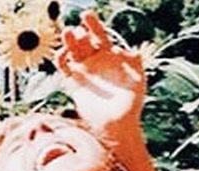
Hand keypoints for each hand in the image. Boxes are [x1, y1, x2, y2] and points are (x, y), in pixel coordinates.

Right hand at [56, 11, 145, 137]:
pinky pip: (63, 67)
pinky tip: (64, 54)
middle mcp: (95, 62)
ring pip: (72, 50)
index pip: (100, 35)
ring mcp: (84, 71)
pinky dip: (61, 58)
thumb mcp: (138, 81)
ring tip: (68, 34)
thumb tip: (124, 49)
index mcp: (110, 57)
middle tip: (77, 28)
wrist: (117, 125)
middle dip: (79, 31)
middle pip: (83, 40)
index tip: (87, 15)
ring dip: (68, 41)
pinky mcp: (74, 83)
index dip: (93, 24)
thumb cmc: (131, 105)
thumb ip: (134, 63)